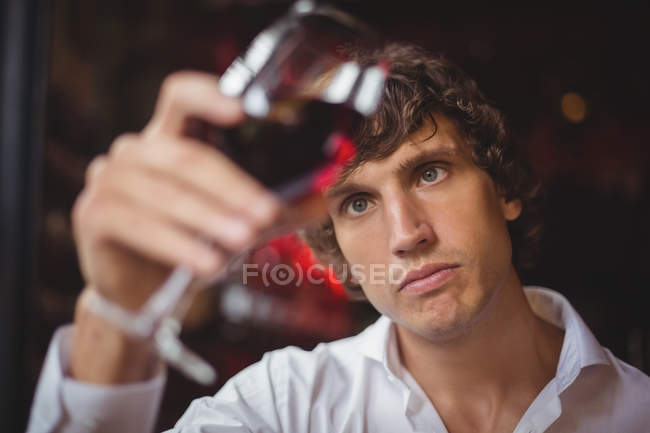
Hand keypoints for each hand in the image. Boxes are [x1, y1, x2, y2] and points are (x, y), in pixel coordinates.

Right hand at [72, 71, 283, 311]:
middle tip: (265, 214)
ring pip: (166, 194)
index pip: (181, 96)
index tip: (242, 111)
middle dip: (231, 188)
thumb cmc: (190, 243)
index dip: (208, 96)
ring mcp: (109, 179)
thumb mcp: (236, 221)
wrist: (143, 290)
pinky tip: (207, 265)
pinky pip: (140, 226)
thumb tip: (323, 200)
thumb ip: (275, 208)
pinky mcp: (95, 214)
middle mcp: (135, 150)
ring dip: (208, 218)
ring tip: (242, 241)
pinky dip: (179, 246)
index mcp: (169, 137)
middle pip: (187, 157)